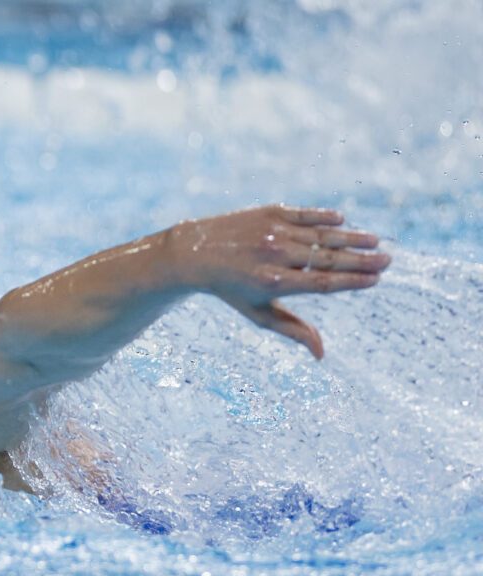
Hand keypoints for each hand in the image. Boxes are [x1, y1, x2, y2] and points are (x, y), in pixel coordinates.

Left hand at [165, 205, 390, 358]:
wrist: (195, 253)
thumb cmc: (232, 290)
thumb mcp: (258, 314)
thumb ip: (292, 331)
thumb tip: (321, 355)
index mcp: (274, 284)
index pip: (323, 283)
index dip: (352, 281)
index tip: (376, 280)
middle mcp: (275, 256)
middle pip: (329, 259)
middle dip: (362, 260)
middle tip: (388, 261)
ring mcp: (273, 232)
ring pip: (321, 235)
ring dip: (351, 238)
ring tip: (375, 242)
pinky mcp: (269, 212)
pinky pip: (305, 215)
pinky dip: (325, 217)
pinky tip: (343, 222)